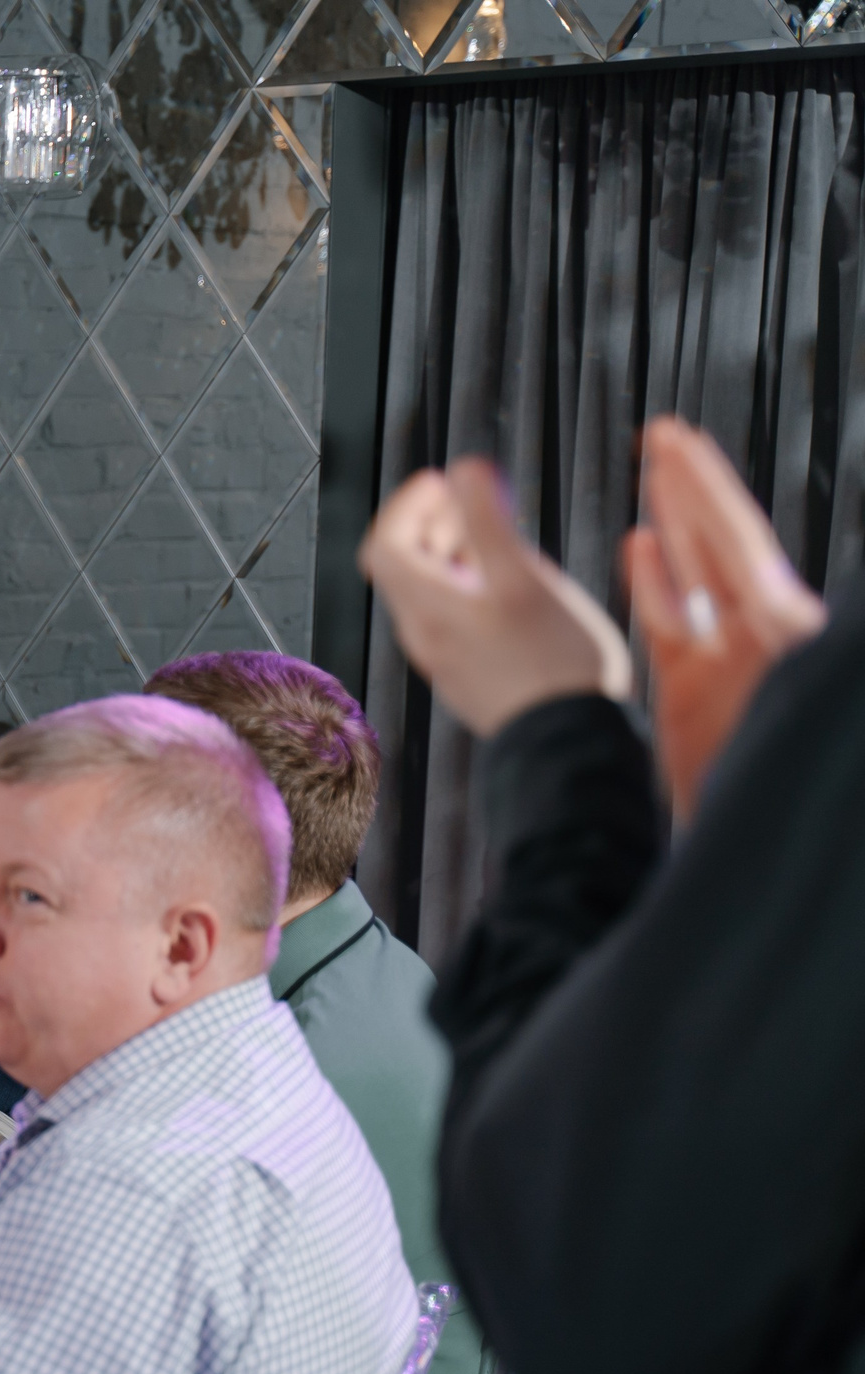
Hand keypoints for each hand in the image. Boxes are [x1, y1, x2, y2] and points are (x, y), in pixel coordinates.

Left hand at [358, 461, 632, 735]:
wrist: (569, 744)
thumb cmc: (553, 662)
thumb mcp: (523, 580)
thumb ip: (488, 522)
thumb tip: (463, 469)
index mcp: (428, 609)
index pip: (386, 544)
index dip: (408, 505)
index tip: (444, 481)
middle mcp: (424, 636)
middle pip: (404, 567)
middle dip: (432, 524)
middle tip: (471, 502)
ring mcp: (445, 657)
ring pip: (430, 593)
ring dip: (453, 555)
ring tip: (498, 538)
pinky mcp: (468, 674)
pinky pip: (452, 619)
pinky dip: (468, 588)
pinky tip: (510, 587)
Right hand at [627, 417, 826, 821]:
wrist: (766, 871)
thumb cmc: (788, 798)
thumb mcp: (797, 707)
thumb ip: (787, 647)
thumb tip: (779, 610)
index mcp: (783, 638)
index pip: (737, 544)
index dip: (702, 489)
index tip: (672, 438)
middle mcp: (760, 643)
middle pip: (722, 547)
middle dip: (690, 490)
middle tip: (662, 437)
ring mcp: (730, 666)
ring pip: (699, 580)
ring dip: (674, 526)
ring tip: (653, 478)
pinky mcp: (701, 695)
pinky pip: (678, 624)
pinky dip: (659, 584)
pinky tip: (640, 552)